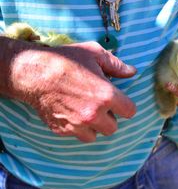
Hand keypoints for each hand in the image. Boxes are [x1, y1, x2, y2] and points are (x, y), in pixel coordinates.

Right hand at [9, 41, 136, 141]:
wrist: (33, 73)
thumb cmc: (66, 59)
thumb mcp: (94, 53)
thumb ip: (117, 65)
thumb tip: (132, 71)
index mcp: (106, 95)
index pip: (130, 111)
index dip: (126, 105)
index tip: (119, 100)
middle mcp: (93, 114)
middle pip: (113, 127)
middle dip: (110, 116)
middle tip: (100, 104)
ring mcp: (77, 124)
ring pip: (96, 135)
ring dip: (95, 125)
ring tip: (87, 110)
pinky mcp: (62, 130)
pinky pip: (77, 135)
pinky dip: (78, 127)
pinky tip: (73, 112)